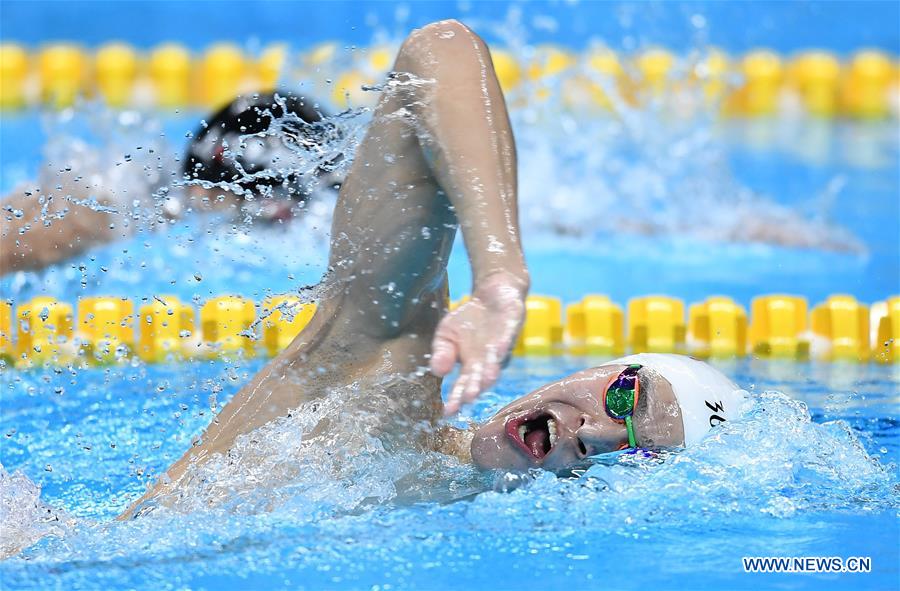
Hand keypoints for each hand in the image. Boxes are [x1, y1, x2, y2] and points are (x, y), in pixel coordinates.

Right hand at [430, 272, 527, 415]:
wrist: (492, 294)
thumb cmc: (468, 319)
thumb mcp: (447, 333)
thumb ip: (442, 352)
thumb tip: (437, 371)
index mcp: (471, 365)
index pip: (462, 384)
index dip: (456, 397)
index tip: (448, 411)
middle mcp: (487, 360)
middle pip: (480, 377)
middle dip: (475, 387)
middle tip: (469, 397)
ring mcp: (500, 345)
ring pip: (495, 361)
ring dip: (490, 371)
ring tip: (485, 379)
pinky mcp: (511, 327)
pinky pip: (507, 336)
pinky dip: (502, 343)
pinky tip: (497, 350)